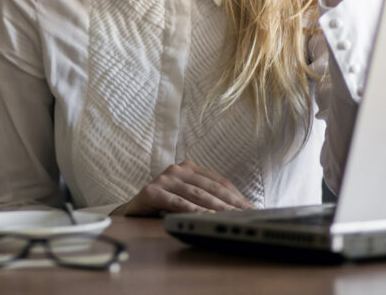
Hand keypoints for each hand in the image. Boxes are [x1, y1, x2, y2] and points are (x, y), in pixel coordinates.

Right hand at [111, 161, 252, 215]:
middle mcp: (177, 170)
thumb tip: (239, 211)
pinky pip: (176, 203)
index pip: (219, 181)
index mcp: (189, 168)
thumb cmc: (164, 206)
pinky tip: (204, 217)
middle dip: (231, 203)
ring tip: (231, 217)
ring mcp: (163, 179)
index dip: (237, 195)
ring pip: (196, 194)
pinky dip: (192, 210)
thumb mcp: (188, 200)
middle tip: (248, 215)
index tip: (252, 209)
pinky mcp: (151, 192)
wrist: (133, 212)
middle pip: (210, 187)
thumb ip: (207, 200)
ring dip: (216, 207)